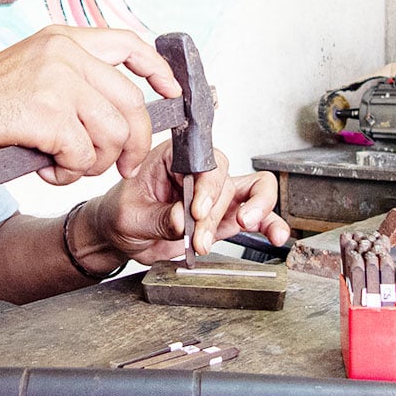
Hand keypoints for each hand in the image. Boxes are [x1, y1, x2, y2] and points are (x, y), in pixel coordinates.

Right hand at [0, 26, 180, 184]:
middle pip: (131, 102)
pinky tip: (45, 170)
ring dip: (95, 164)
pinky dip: (68, 174)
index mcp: (63, 39)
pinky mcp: (47, 112)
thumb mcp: (33, 75)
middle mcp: (64, 52)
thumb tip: (122, 111)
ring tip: (66, 167)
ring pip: (112, 133)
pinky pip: (83, 154)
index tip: (173, 94)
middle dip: (134, 143)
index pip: (128, 43)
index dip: (158, 70)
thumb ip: (74, 80)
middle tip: (123, 167)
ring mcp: (57, 79)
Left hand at [91, 141, 290, 262]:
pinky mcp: (225, 218)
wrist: (120, 238)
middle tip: (200, 236)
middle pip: (226, 178)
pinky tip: (275, 235)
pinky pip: (257, 216)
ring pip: (253, 190)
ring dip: (253, 211)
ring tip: (245, 226)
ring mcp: (216, 195)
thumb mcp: (130, 216)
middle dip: (216, 211)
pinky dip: (270, 223)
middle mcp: (199, 171)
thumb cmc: (120, 214)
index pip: (203, 160)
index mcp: (173, 157)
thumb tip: (183, 218)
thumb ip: (159, 218)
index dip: (206, 184)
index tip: (196, 210)